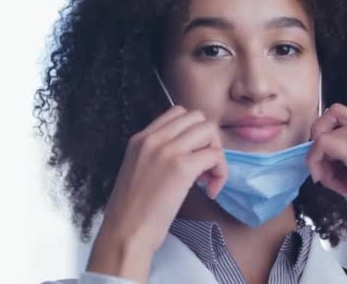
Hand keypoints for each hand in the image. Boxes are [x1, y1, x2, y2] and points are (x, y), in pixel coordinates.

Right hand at [87, 106, 227, 281]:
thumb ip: (158, 154)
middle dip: (208, 140)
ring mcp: (168, 151)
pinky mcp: (182, 168)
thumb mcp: (138, 170)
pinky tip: (210, 191)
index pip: (178, 112)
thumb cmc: (132, 211)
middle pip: (198, 117)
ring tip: (207, 179)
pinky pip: (215, 156)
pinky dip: (220, 173)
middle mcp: (153, 138)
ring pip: (209, 130)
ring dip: (216, 153)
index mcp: (140, 138)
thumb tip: (191, 152)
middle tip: (204, 167)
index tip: (192, 155)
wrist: (125, 233)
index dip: (194, 132)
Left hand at [307, 103, 346, 259]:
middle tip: (327, 176)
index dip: (323, 132)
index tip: (325, 157)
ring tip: (340, 186)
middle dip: (319, 154)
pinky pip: (321, 146)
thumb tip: (327, 160)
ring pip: (321, 137)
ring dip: (321, 165)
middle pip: (326, 127)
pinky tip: (340, 188)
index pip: (337, 114)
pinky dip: (318, 166)